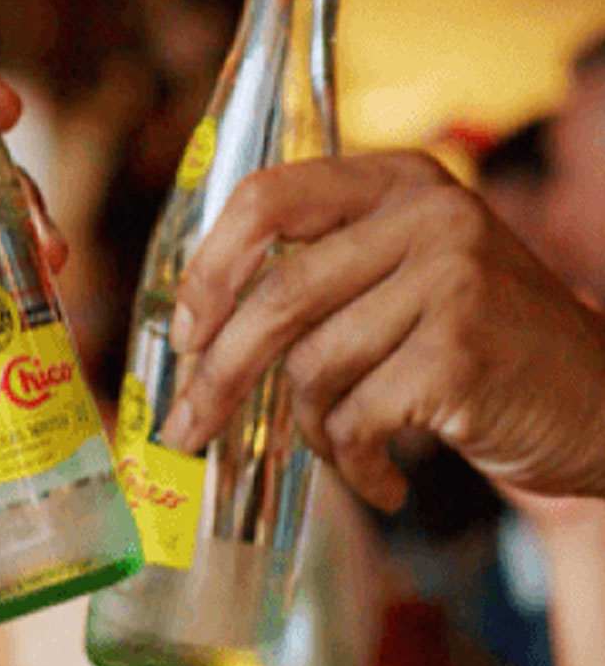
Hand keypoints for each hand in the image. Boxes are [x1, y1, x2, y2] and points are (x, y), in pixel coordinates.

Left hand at [159, 151, 604, 510]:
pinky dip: (353, 463)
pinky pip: (356, 419)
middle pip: (277, 295)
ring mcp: (452, 276)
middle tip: (186, 429)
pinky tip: (382, 484)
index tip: (182, 333)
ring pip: (312, 365)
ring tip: (347, 449)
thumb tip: (197, 330)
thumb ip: (324, 276)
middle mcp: (427, 212)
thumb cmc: (482, 350)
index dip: (209, 268)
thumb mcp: (407, 279)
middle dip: (218, 375)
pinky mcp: (462, 350)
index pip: (266, 197)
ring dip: (312, 428)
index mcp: (397, 181)